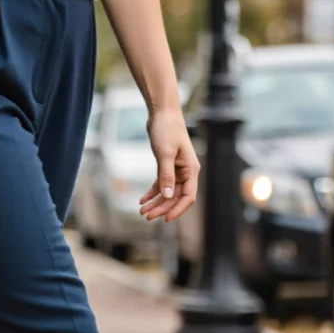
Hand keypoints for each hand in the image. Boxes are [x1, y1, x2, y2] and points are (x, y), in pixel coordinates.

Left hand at [139, 108, 199, 223]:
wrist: (162, 113)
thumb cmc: (167, 130)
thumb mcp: (165, 153)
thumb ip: (166, 175)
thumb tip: (167, 195)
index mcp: (191, 170)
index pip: (188, 196)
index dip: (178, 209)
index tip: (165, 219)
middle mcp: (186, 172)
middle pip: (176, 197)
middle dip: (162, 207)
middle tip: (146, 216)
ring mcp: (177, 169)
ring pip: (167, 192)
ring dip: (156, 202)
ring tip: (142, 211)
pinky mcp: (167, 165)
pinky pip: (161, 183)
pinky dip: (152, 192)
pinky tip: (142, 199)